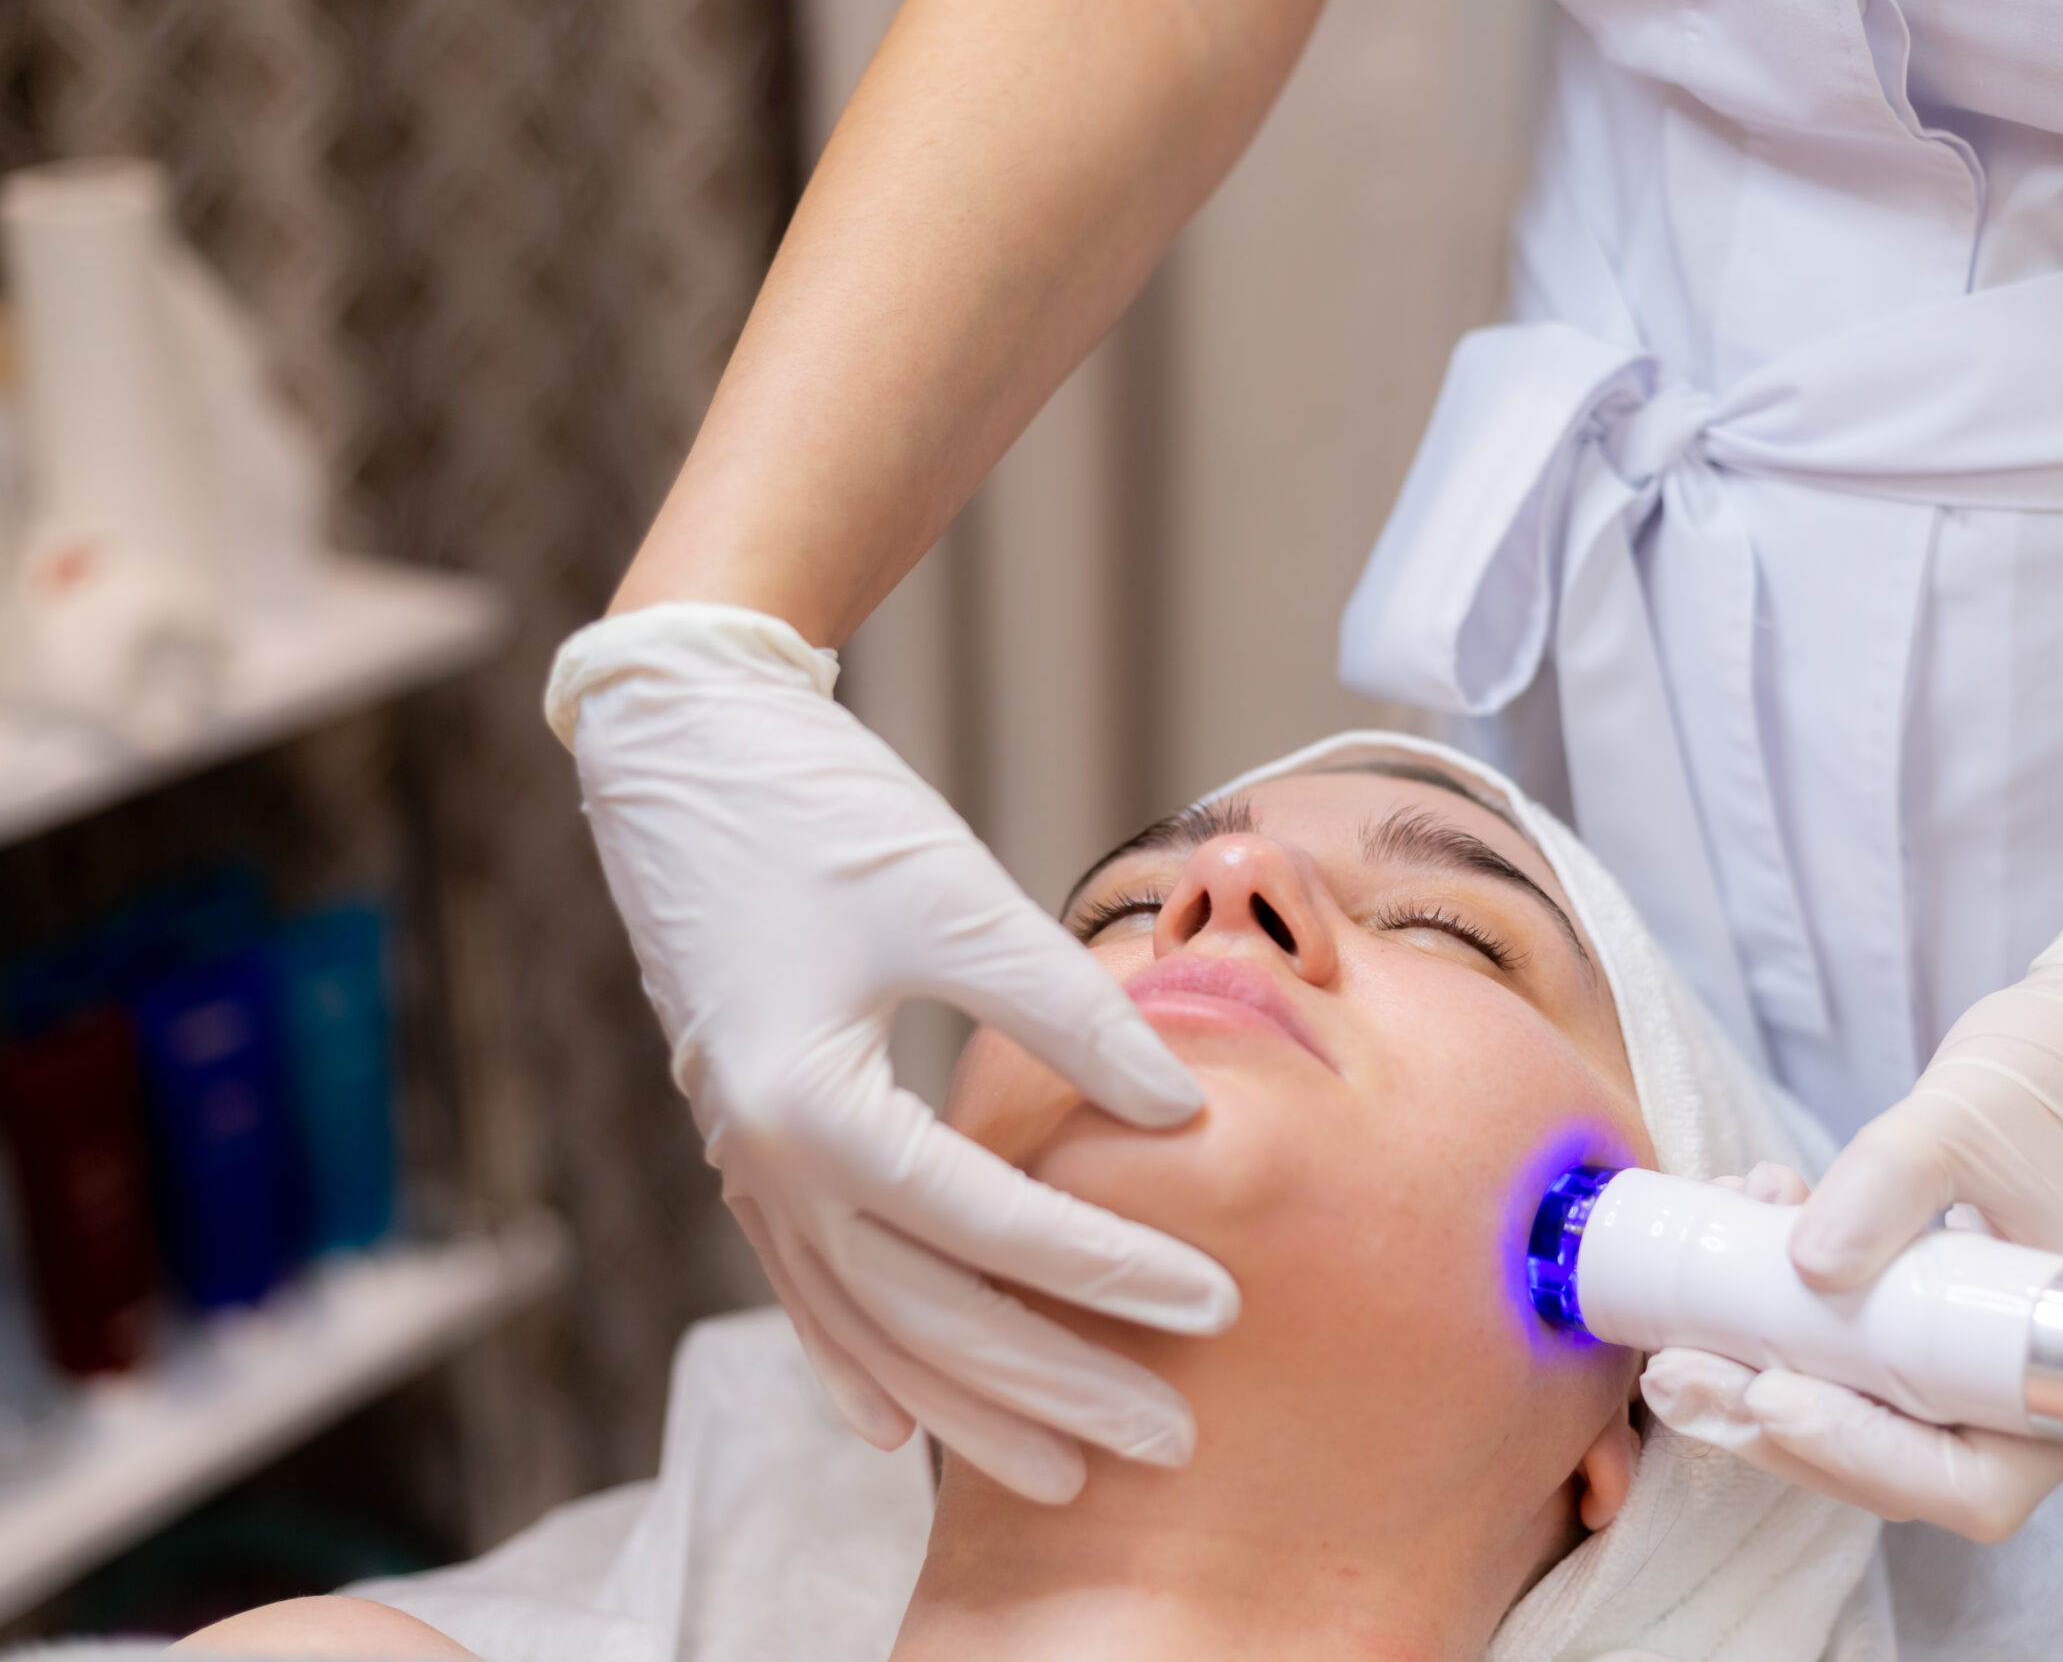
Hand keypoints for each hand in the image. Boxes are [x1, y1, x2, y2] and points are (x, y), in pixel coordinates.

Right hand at [548, 603, 1238, 1503]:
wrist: (683, 751)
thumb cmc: (820, 814)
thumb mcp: (954, 897)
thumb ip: (1068, 1014)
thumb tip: (1180, 1110)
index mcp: (812, 1107)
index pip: (990, 1226)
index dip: (1110, 1269)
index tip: (1218, 1302)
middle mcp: (765, 1165)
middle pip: (924, 1317)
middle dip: (1051, 1389)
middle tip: (1165, 1440)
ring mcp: (744, 1166)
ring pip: (864, 1328)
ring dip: (966, 1407)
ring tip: (1062, 1473)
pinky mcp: (746, 1147)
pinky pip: (804, 1290)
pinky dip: (857, 1362)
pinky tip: (896, 1423)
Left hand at [1646, 906, 2062, 1540]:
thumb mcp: (1971, 1117)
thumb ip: (1890, 1185)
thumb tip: (1807, 1266)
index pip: (1970, 1481)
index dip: (1864, 1457)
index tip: (1773, 1396)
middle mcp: (2014, 1383)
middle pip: (1887, 1459)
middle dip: (1770, 1422)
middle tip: (1673, 1376)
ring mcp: (1963, 1350)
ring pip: (1850, 1405)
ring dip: (1753, 1373)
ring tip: (1671, 1333)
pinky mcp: (1920, 1310)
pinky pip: (1840, 1339)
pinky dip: (1774, 1305)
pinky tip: (1736, 1223)